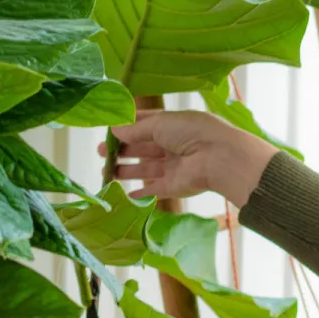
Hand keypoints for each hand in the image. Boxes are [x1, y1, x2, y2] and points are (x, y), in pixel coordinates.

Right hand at [104, 110, 278, 205]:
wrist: (217, 157)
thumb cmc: (191, 132)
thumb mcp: (160, 123)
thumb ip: (136, 129)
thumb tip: (115, 130)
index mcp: (172, 125)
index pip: (145, 124)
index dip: (127, 127)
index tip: (107, 130)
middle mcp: (173, 145)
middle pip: (143, 148)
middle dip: (122, 150)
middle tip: (101, 152)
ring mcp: (173, 167)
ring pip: (145, 169)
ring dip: (126, 170)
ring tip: (105, 170)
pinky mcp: (174, 187)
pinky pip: (154, 190)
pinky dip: (140, 193)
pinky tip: (125, 194)